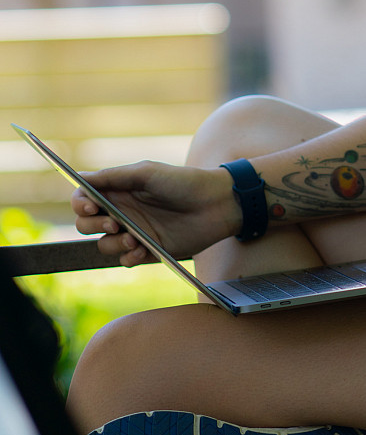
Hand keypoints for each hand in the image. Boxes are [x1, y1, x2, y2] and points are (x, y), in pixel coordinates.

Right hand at [71, 162, 238, 266]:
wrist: (216, 204)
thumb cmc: (183, 182)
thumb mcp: (147, 172)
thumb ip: (113, 176)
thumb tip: (80, 178)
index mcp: (119, 190)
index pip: (85, 199)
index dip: (81, 204)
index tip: (92, 207)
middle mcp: (122, 211)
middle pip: (87, 225)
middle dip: (93, 226)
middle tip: (115, 223)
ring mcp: (134, 232)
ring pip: (104, 245)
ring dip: (114, 244)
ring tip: (135, 239)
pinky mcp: (147, 250)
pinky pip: (125, 261)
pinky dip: (129, 258)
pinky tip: (142, 250)